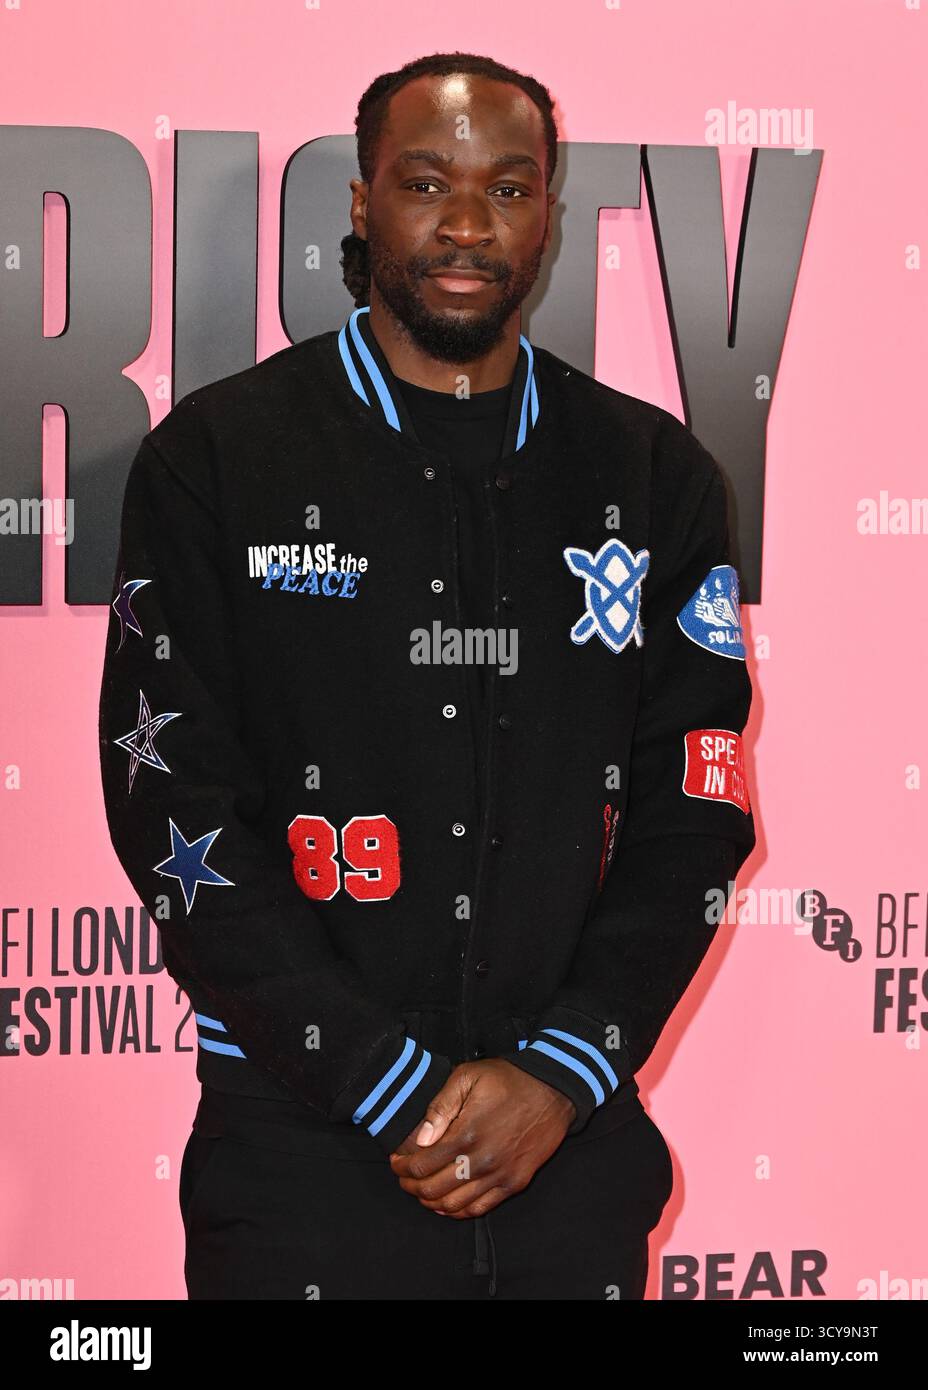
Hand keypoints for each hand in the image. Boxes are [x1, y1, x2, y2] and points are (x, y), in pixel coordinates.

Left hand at [388, 1058, 575, 1218]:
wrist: (553, 1091)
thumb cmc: (508, 1080)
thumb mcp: (469, 1076)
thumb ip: (441, 1107)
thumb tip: (421, 1138)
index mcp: (467, 1133)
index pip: (422, 1165)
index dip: (402, 1167)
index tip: (396, 1161)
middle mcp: (482, 1160)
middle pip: (433, 1189)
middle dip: (411, 1186)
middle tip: (404, 1177)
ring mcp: (500, 1175)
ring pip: (454, 1205)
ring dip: (431, 1201)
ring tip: (421, 1189)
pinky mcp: (514, 1183)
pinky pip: (480, 1208)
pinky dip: (458, 1211)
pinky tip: (447, 1202)